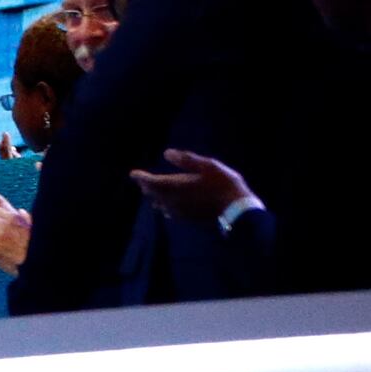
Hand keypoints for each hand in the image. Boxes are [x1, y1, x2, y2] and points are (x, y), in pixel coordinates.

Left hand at [130, 147, 256, 224]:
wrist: (237, 210)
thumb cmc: (224, 184)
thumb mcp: (208, 166)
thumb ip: (186, 159)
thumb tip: (166, 152)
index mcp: (176, 186)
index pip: (151, 182)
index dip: (141, 177)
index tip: (133, 173)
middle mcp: (173, 200)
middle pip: (153, 193)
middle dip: (147, 186)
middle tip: (142, 180)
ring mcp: (179, 212)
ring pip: (160, 203)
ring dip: (155, 196)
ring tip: (153, 190)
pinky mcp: (187, 218)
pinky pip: (169, 212)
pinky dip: (165, 205)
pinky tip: (168, 205)